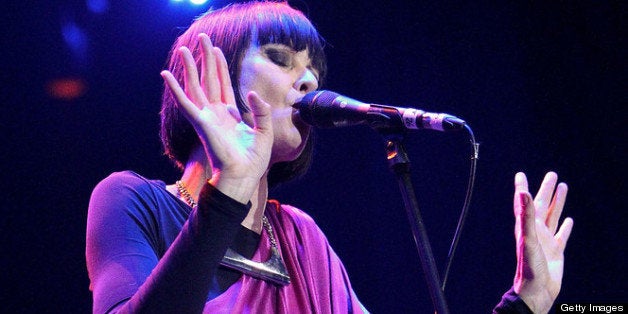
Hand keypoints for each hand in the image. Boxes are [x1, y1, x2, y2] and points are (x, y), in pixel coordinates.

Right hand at [160, 34, 272, 202]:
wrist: (243, 176)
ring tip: (183, 49)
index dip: (220, 67)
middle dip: (205, 59)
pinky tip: (166, 74)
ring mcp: (206, 117)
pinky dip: (175, 88)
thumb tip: (251, 93)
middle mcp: (216, 114)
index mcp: (230, 115)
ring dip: (189, 67)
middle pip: (209, 80)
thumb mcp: (264, 130)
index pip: (224, 85)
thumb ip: (260, 110)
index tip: (217, 50)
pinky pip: (184, 102)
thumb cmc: (253, 160)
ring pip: (195, 86)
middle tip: (202, 38)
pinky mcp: (200, 123)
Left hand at [512, 172, 573, 312]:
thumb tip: (524, 193)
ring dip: (557, 203)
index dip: (522, 188)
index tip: (521, 175)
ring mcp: (546, 240)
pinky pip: (561, 235)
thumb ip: (526, 216)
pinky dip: (565, 227)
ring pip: (553, 216)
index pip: (524, 203)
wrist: (537, 290)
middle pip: (541, 205)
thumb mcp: (528, 238)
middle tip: (552, 174)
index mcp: (526, 226)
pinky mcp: (556, 251)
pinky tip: (569, 220)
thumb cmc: (530, 266)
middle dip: (546, 190)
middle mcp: (536, 231)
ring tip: (563, 187)